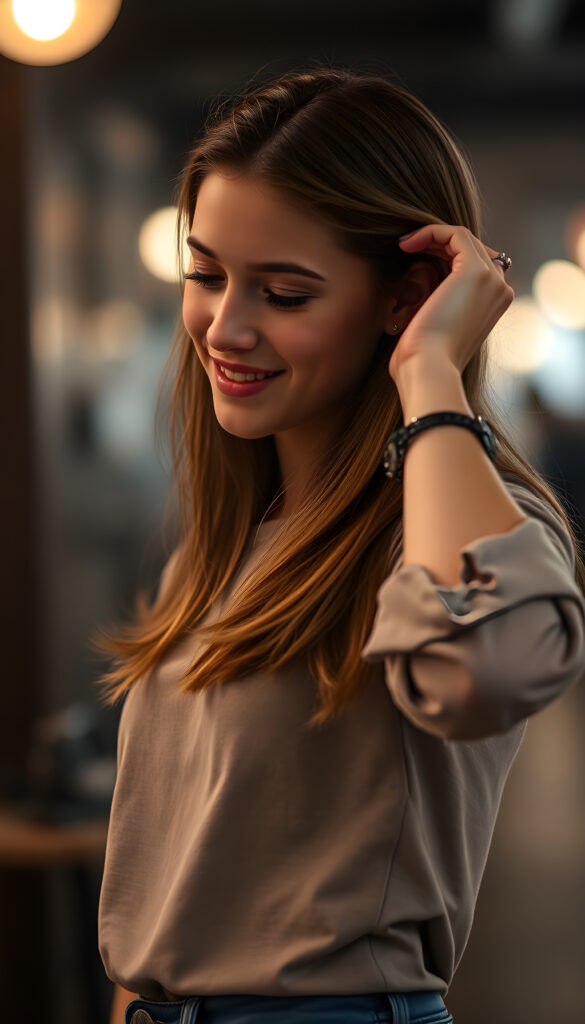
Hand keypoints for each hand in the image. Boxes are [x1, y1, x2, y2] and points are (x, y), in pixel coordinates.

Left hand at [388, 224, 513, 386]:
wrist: (429, 370)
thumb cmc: (423, 358)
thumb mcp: (433, 326)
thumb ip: (437, 301)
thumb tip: (419, 278)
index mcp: (493, 304)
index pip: (472, 264)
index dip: (441, 255)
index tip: (410, 257)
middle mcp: (500, 290)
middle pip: (469, 248)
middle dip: (436, 243)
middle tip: (405, 247)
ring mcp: (492, 280)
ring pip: (463, 239)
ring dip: (431, 237)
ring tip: (404, 245)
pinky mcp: (476, 271)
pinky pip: (455, 234)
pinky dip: (430, 233)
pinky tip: (406, 244)